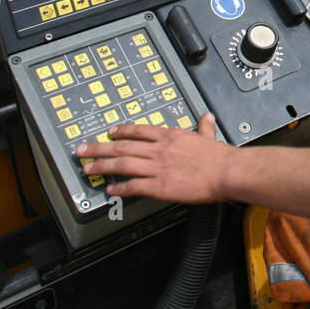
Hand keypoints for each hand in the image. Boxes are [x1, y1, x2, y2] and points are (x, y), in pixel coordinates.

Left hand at [76, 114, 225, 202]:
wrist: (227, 172)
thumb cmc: (220, 157)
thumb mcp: (209, 136)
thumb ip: (204, 127)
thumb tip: (206, 118)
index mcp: (170, 136)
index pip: (138, 131)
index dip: (121, 132)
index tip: (109, 132)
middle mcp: (159, 150)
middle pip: (122, 147)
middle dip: (99, 148)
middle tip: (82, 150)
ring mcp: (158, 167)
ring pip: (123, 164)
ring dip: (103, 166)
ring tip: (89, 168)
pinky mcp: (160, 186)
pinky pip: (134, 186)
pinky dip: (120, 189)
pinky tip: (110, 191)